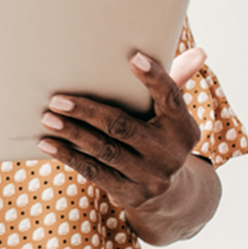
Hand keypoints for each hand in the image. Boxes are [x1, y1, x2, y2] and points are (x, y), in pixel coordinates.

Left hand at [37, 48, 206, 210]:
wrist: (172, 196)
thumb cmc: (164, 138)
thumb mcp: (174, 116)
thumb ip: (177, 82)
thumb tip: (199, 52)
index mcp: (183, 127)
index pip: (171, 98)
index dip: (154, 78)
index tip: (134, 57)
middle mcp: (170, 154)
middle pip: (124, 126)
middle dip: (88, 111)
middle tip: (58, 98)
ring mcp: (151, 177)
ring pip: (104, 150)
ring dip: (73, 133)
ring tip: (48, 117)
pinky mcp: (131, 195)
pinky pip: (95, 172)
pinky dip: (69, 155)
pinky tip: (49, 143)